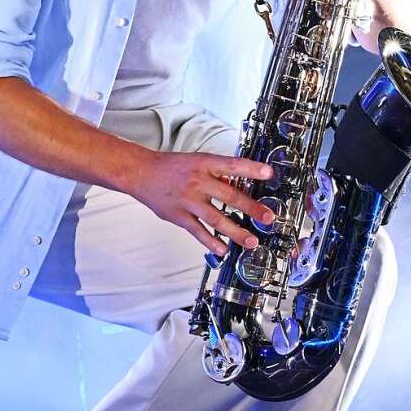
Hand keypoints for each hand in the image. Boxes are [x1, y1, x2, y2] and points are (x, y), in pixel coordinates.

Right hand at [130, 150, 274, 256]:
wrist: (142, 173)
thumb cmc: (171, 166)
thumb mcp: (197, 161)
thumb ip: (217, 174)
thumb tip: (237, 186)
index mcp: (204, 164)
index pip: (232, 165)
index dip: (252, 169)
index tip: (269, 174)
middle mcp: (197, 182)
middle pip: (229, 196)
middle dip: (251, 208)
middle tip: (267, 218)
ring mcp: (188, 200)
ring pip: (216, 219)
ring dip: (236, 231)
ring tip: (251, 241)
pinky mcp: (179, 216)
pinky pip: (198, 232)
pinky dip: (212, 242)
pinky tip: (223, 249)